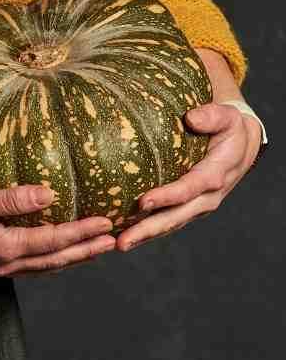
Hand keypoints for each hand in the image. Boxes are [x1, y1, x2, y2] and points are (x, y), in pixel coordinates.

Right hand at [0, 185, 116, 277]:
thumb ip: (12, 199)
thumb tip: (49, 194)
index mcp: (5, 248)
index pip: (54, 240)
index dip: (82, 232)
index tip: (106, 222)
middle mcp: (7, 265)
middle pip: (56, 259)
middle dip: (86, 250)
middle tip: (114, 241)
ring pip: (46, 268)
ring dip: (72, 258)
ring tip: (94, 248)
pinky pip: (32, 268)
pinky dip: (51, 261)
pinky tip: (57, 253)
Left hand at [115, 103, 262, 252]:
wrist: (240, 145)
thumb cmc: (229, 128)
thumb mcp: (227, 117)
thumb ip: (212, 116)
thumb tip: (191, 118)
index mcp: (215, 175)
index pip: (189, 189)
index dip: (167, 197)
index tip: (142, 202)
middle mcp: (207, 196)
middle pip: (176, 216)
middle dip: (149, 229)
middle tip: (122, 241)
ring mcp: (198, 205)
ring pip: (171, 224)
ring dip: (146, 236)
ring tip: (120, 244)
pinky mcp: (189, 207)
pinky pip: (169, 220)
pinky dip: (149, 230)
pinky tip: (126, 234)